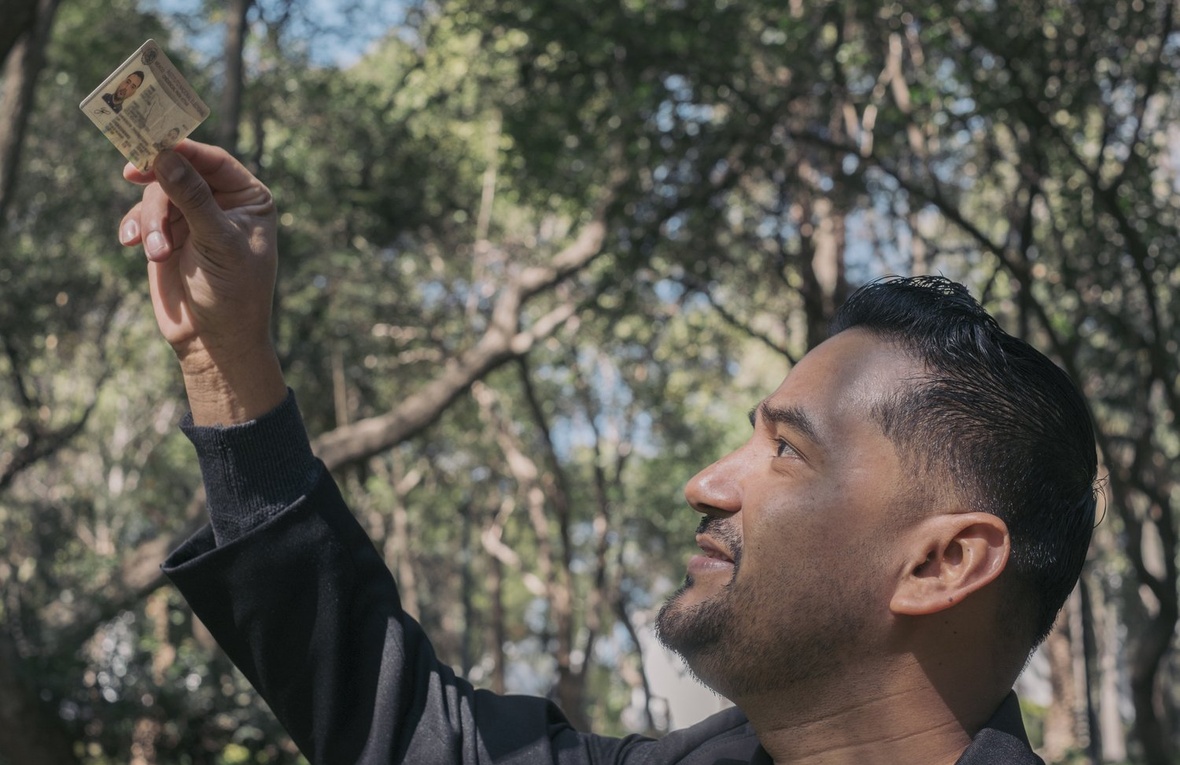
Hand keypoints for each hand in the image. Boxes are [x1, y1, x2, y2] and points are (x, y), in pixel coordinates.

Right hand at [120, 141, 285, 423]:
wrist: (214, 342)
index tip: (152, 141)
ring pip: (157, 194)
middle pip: (179, 171)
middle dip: (159, 187)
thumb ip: (192, 198)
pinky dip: (136, 227)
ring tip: (155, 252)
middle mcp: (223, 203)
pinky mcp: (167, 236)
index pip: (213, 160)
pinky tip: (132, 244)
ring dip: (151, 221)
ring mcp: (193, 218)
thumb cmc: (232, 294)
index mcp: (249, 199)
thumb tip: (164, 154)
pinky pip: (142, 216)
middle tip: (131, 172)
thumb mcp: (217, 243)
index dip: (182, 147)